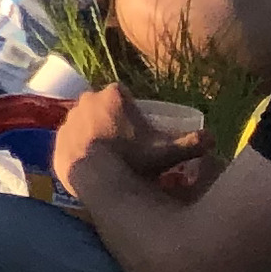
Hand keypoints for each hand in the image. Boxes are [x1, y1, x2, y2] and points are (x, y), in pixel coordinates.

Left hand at [53, 86, 201, 200]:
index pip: (124, 96)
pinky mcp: (56, 136)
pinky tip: (93, 164)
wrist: (93, 175)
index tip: (139, 130)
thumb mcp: (164, 152)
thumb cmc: (131, 159)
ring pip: (86, 122)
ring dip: (96, 134)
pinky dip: (81, 149)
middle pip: (104, 107)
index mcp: (113, 96)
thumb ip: (190, 144)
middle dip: (114, 121)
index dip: (133, 112)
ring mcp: (68, 116)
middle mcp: (86, 98)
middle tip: (127, 146)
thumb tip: (215, 138)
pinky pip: (71, 139)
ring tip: (111, 157)